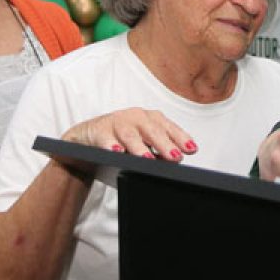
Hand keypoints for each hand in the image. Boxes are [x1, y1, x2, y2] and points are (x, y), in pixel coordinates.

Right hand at [61, 107, 196, 161]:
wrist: (88, 137)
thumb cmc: (122, 140)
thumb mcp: (143, 144)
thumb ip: (159, 151)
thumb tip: (174, 161)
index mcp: (151, 119)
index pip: (169, 128)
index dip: (181, 138)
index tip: (192, 150)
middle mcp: (136, 117)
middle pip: (152, 130)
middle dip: (165, 144)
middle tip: (175, 157)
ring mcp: (117, 122)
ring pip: (130, 134)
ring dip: (139, 147)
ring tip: (148, 159)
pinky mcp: (99, 130)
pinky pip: (105, 138)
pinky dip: (111, 145)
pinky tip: (117, 152)